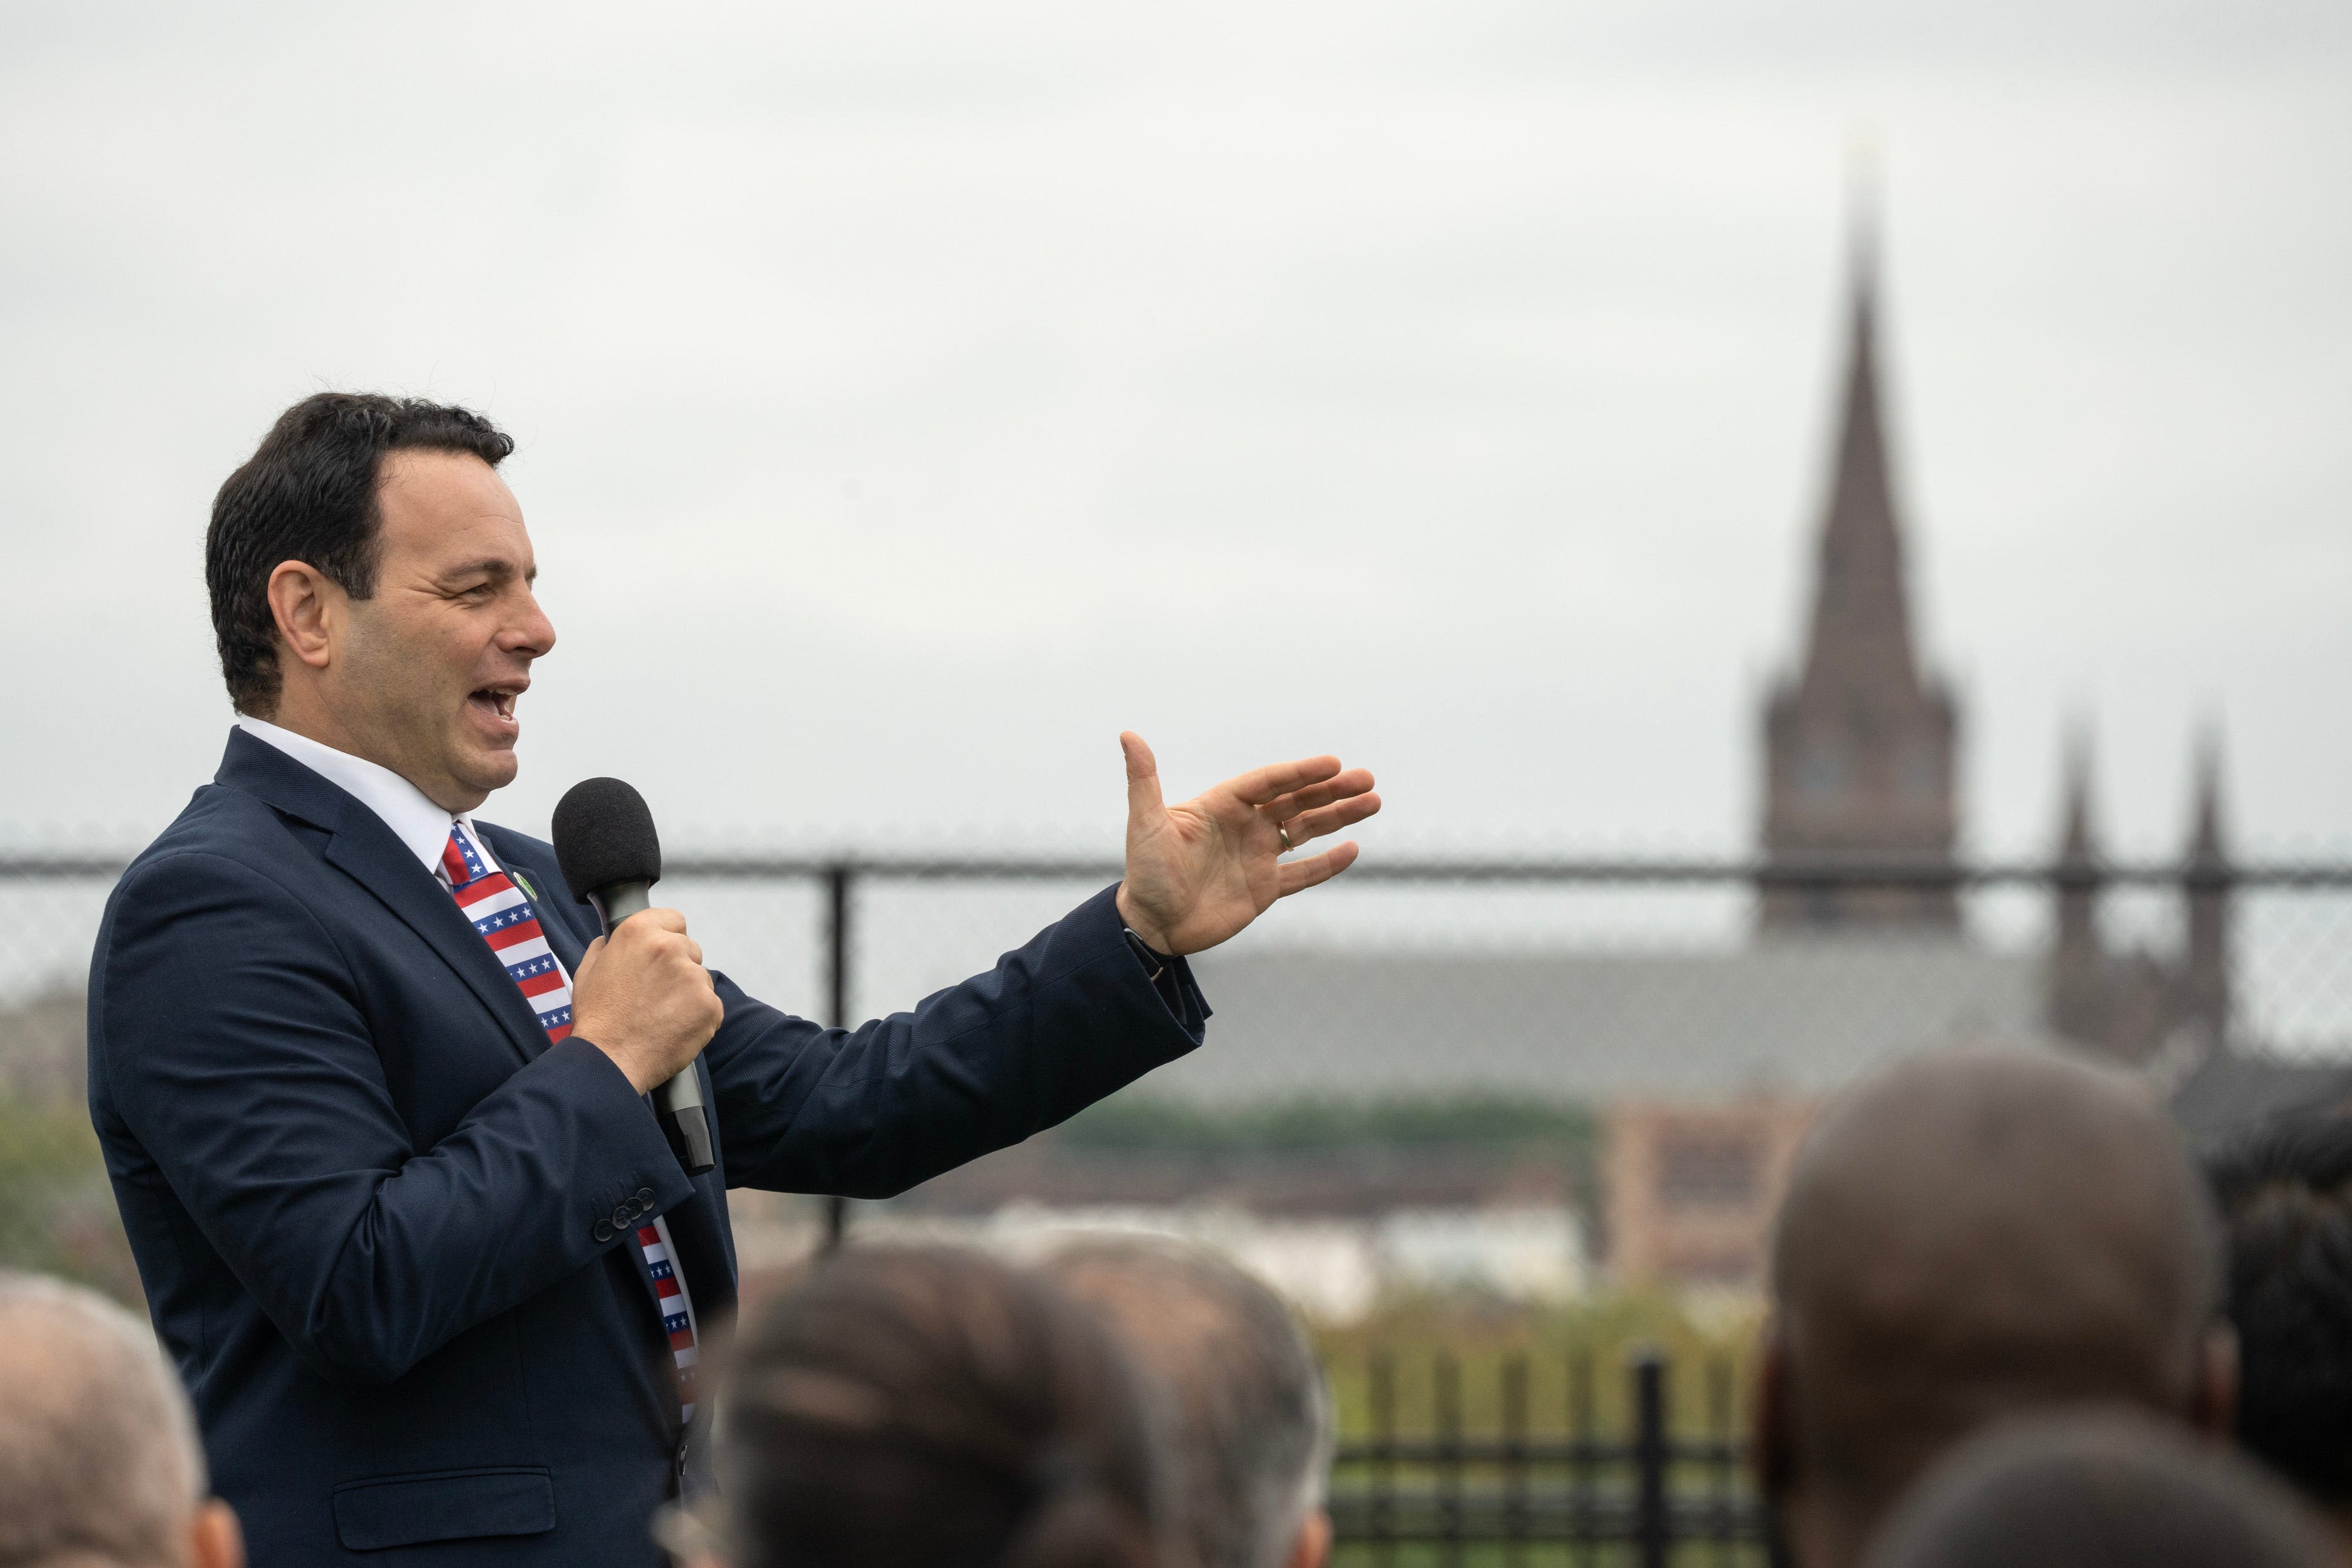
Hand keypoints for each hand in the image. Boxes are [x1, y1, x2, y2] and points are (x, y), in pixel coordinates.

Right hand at [569, 908, 724, 1093]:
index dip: (668, 937)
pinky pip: (711, 1005)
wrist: (608, 1060)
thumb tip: (611, 939)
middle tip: (656, 994)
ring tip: (662, 1015)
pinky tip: (674, 1028)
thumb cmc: (597, 1019)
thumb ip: (605, 947)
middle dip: (678, 968)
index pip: (674, 919)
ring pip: (701, 979)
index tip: (661, 956)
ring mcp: (693, 976)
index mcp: (640, 932)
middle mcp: (670, 947)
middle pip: (690, 949)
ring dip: (689, 993)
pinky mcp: (709, 1004)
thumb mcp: (588, 971)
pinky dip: (698, 1017)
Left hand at [1112, 732, 1379, 956]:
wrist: (1150, 926)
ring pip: (1306, 830)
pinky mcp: (1264, 889)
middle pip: (1296, 800)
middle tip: (1366, 779)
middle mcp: (1244, 826)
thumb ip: (1143, 780)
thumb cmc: (1143, 873)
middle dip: (1331, 790)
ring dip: (1338, 817)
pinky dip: (1327, 863)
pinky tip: (1352, 848)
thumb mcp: (1144, 824)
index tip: (1332, 763)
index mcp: (1221, 805)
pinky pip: (1303, 873)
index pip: (1268, 782)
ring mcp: (1257, 856)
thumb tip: (1128, 734)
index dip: (1300, 773)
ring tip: (1372, 802)